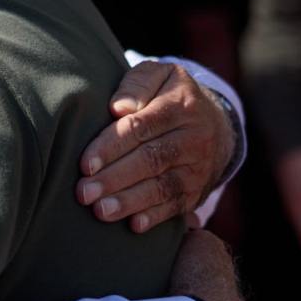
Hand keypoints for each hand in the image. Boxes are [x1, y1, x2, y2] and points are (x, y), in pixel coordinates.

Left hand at [77, 61, 236, 232]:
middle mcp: (194, 137)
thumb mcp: (159, 75)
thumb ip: (137, 83)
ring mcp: (198, 167)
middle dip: (115, 178)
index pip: (141, 127)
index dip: (111, 146)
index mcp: (181, 105)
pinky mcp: (197, 191)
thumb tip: (118, 108)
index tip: (85, 163)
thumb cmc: (169, 96)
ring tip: (101, 211)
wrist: (217, 124)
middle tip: (84, 193)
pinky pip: (177, 206)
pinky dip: (155, 217)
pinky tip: (134, 226)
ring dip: (130, 201)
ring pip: (163, 187)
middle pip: (151, 160)